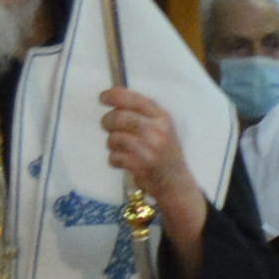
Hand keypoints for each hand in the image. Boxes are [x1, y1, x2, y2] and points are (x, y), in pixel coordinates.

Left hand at [97, 87, 209, 245]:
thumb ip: (143, 115)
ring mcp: (150, 148)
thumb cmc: (164, 153)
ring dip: (111, 144)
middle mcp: (157, 130)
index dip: (115, 96)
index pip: (134, 99)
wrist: (176, 183)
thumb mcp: (162, 128)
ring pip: (114, 138)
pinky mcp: (141, 165)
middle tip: (108, 126)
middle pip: (119, 117)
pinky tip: (123, 162)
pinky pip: (114, 157)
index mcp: (162, 117)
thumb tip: (114, 103)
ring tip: (120, 149)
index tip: (102, 97)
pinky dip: (114, 160)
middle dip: (107, 121)